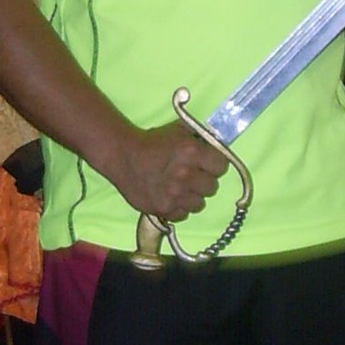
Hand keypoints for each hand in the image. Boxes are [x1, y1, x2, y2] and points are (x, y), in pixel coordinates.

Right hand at [111, 121, 226, 221]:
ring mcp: (174, 194)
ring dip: (193, 196)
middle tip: (193, 176)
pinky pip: (183, 214)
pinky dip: (179, 208)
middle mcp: (185, 175)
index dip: (215, 164)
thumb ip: (200, 137)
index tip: (208, 164)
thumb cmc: (152, 142)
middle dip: (204, 181)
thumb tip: (218, 144)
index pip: (222, 166)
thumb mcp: (178, 130)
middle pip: (212, 187)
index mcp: (191, 152)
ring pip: (200, 204)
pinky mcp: (163, 208)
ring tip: (181, 188)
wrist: (123, 157)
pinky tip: (171, 197)